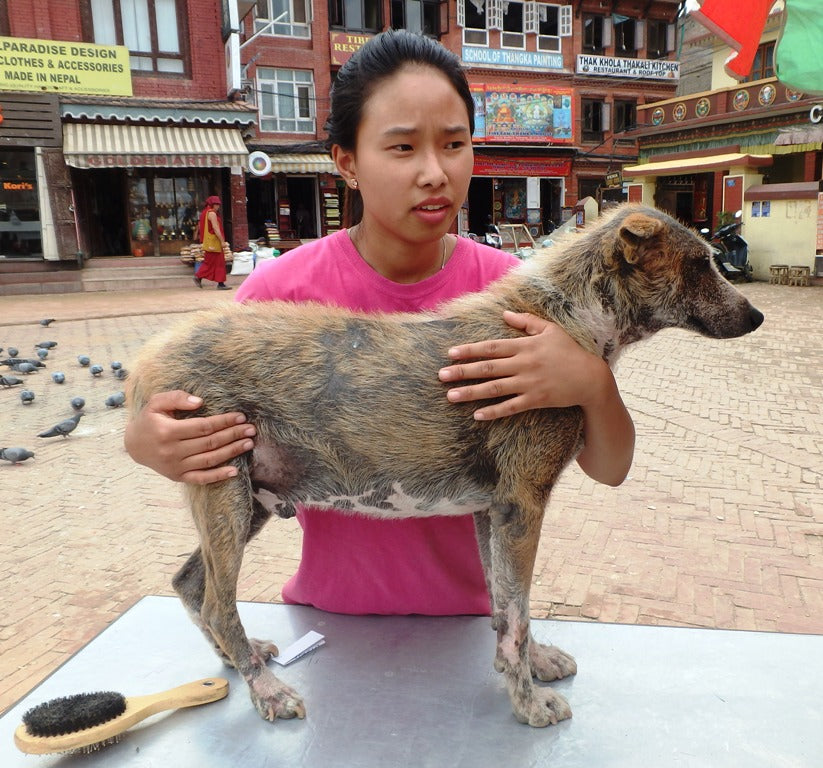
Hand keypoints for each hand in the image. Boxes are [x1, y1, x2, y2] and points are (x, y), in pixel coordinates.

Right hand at [124, 390, 255, 484]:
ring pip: (209, 460)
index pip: (203, 427)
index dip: (223, 422)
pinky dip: (218, 476)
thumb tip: (200, 402)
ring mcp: (175, 467)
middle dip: (233, 435)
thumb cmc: (149, 420)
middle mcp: (172, 451)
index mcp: (168, 432)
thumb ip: (177, 398)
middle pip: (209, 443)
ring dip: (231, 452)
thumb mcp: (156, 403)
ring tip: (248, 443)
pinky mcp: (178, 477)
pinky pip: (201, 478)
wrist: (134, 445)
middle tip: (251, 429)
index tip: (240, 417)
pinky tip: (235, 471)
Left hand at [438, 311, 606, 419]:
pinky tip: (477, 415)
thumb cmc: (569, 351)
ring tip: (451, 396)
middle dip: (462, 371)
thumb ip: (526, 322)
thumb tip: (504, 314)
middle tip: (441, 376)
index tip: (451, 353)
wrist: (591, 377)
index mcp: (525, 346)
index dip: (470, 350)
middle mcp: (523, 364)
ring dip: (471, 392)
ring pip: (494, 388)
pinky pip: (511, 407)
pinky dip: (494, 412)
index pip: (491, 347)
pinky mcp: (536, 400)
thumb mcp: (550, 330)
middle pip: (487, 368)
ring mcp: (529, 383)